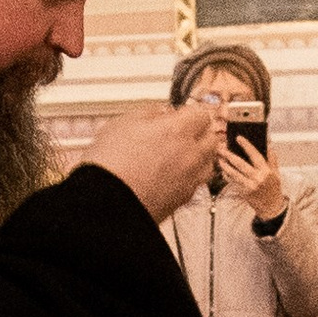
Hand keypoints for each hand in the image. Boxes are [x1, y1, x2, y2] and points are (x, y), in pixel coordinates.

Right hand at [89, 98, 220, 220]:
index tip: (178, 114)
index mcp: (178, 130)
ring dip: (198, 156)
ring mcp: (189, 179)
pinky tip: (171, 174)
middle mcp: (190, 155)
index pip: (201, 113)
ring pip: (208, 163)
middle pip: (211, 138)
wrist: (106, 204)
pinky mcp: (183, 199)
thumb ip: (149, 113)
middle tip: (181, 133)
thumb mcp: (122, 123)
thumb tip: (160, 113)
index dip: (188, 112)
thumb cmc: (110, 165)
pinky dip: (189, 176)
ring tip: (178, 155)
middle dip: (199, 133)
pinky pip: (196, 182)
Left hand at [221, 136, 287, 219]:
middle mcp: (258, 178)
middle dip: (229, 154)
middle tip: (221, 146)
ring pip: (234, 173)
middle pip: (240, 164)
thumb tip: (267, 142)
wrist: (271, 207)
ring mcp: (250, 186)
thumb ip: (271, 157)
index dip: (246, 146)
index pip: (255, 155)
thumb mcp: (276, 172)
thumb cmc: (273, 187)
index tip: (238, 138)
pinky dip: (227, 174)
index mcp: (267, 171)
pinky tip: (223, 168)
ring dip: (225, 164)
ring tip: (219, 157)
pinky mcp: (244, 192)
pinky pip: (233, 181)